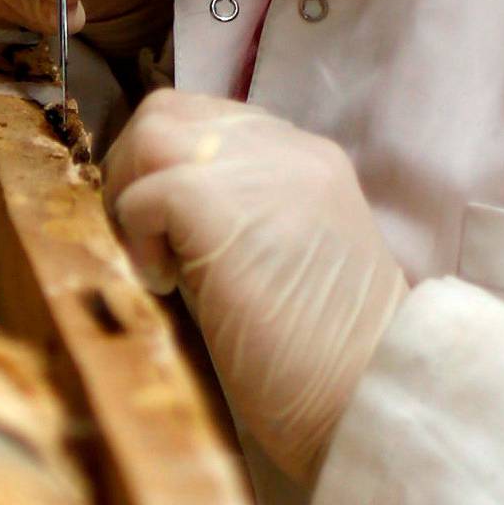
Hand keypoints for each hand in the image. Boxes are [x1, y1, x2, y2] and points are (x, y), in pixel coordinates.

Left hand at [104, 90, 408, 481]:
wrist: (371, 393)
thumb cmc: (330, 352)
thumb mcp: (283, 251)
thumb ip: (237, 208)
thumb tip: (155, 204)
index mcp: (308, 159)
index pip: (211, 119)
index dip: (173, 161)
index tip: (165, 220)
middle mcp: (286, 147)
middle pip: (170, 112)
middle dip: (137, 167)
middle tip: (143, 234)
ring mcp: (255, 166)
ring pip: (151, 136)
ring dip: (132, 194)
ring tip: (155, 257)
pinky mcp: (215, 201)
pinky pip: (143, 195)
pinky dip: (139, 240)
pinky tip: (167, 286)